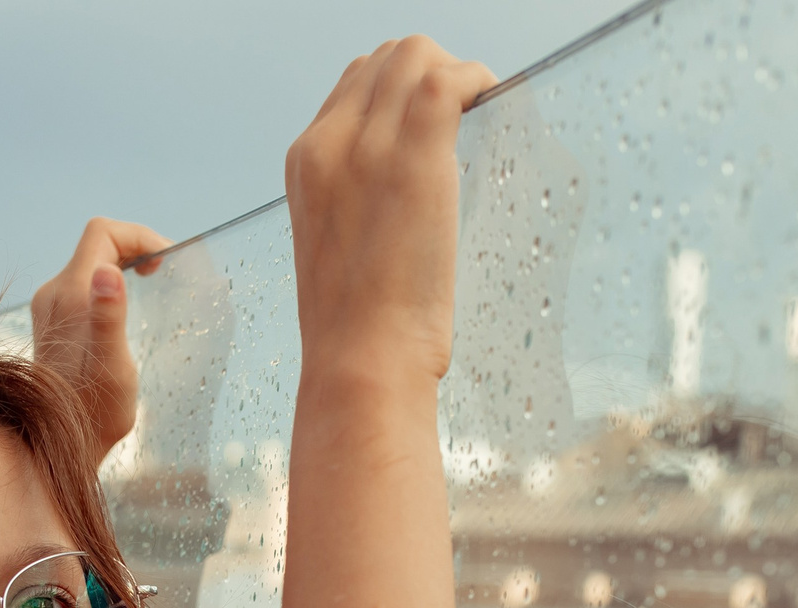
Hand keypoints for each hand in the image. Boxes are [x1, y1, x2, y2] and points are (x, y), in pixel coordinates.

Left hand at [28, 218, 166, 459]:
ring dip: (125, 265)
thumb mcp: (111, 366)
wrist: (54, 443)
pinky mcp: (53, 322)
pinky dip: (111, 285)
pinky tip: (128, 312)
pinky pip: (85, 285)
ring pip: (91, 263)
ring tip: (153, 287)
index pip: (103, 233)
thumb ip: (108, 317)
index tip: (166, 262)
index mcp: (70, 293)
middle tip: (165, 273)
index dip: (139, 236)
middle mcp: (54, 293)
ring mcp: (50, 307)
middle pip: (97, 243)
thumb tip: (108, 271)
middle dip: (135, 248)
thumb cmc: (92, 412)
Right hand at [285, 37, 495, 390]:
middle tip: (467, 115)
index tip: (436, 119)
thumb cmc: (359, 333)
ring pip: (414, 55)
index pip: (354, 87)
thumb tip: (400, 202)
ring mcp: (367, 146)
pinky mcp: (412, 158)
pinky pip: (447, 82)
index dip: (401, 90)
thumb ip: (359, 210)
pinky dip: (477, 81)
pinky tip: (492, 106)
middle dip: (431, 72)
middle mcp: (327, 143)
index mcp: (305, 164)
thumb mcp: (340, 254)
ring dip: (456, 73)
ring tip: (480, 110)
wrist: (360, 363)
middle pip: (383, 59)